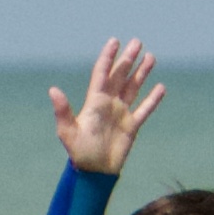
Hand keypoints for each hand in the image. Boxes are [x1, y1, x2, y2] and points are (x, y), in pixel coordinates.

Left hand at [51, 38, 165, 177]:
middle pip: (120, 76)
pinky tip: (160, 87)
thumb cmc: (78, 152)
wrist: (94, 172)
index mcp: (94, 101)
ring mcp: (121, 114)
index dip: (108, 57)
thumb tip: (53, 90)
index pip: (102, 74)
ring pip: (133, 88)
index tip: (114, 42)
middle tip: (137, 42)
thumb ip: (63, 110)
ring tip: (150, 57)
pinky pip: (144, 109)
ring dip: (141, 73)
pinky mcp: (132, 126)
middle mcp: (108, 104)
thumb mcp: (68, 131)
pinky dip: (153, 99)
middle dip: (128, 59)